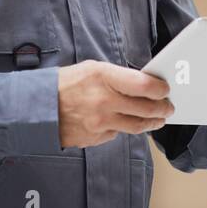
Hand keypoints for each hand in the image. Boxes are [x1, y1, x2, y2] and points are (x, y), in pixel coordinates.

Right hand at [57, 60, 174, 148]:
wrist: (38, 107)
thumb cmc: (66, 84)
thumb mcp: (93, 69)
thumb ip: (119, 77)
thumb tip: (144, 85)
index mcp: (104, 77)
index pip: (144, 86)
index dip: (160, 89)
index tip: (165, 90)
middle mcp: (104, 101)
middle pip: (146, 109)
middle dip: (162, 109)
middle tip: (168, 108)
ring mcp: (100, 122)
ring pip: (136, 126)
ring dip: (151, 123)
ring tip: (157, 119)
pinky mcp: (95, 138)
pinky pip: (117, 134)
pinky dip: (123, 128)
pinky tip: (124, 122)